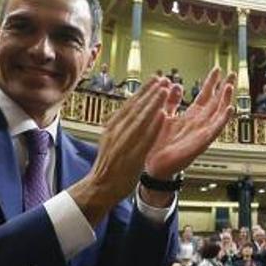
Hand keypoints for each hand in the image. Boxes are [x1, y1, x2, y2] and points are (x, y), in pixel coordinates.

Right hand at [69, 76, 172, 224]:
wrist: (100, 187)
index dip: (144, 91)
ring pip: (141, 119)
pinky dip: (154, 125)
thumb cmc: (108, 166)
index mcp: (113, 127)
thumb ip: (122, 127)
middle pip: (136, 107)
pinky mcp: (131, 155)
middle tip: (163, 79)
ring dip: (154, 103)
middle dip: (151, 92)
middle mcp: (117, 131)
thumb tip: (132, 112)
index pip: (130, 105)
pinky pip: (145, 138)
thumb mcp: (112, 140)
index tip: (154, 80)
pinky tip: (163, 115)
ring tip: (165, 90)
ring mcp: (124, 143)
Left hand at [144, 67, 234, 180]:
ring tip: (230, 86)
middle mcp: (199, 123)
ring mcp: (202, 132)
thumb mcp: (165, 116)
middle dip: (224, 87)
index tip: (218, 69)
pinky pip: (215, 128)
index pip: (204, 95)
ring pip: (218, 113)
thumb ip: (172, 101)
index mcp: (191, 116)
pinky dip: (223, 119)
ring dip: (225, 100)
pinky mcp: (202, 141)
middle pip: (215, 101)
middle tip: (232, 73)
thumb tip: (176, 85)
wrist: (155, 165)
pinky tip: (230, 109)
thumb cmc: (160, 144)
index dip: (211, 82)